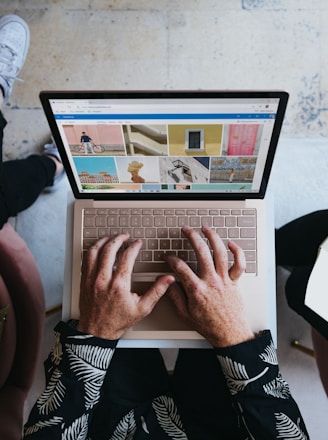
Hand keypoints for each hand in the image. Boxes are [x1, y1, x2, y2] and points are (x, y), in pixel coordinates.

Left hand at [77, 234, 174, 339]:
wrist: (97, 332)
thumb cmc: (118, 322)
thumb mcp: (142, 308)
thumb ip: (157, 291)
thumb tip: (168, 279)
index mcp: (119, 285)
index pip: (127, 257)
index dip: (134, 247)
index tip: (137, 243)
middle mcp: (103, 280)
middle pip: (109, 250)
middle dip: (118, 239)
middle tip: (125, 236)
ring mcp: (91, 280)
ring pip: (94, 252)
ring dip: (103, 241)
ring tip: (111, 238)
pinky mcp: (83, 281)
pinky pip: (85, 260)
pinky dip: (92, 251)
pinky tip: (98, 249)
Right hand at [165, 226, 253, 346]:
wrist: (229, 334)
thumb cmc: (209, 325)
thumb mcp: (185, 314)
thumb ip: (174, 296)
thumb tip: (167, 283)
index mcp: (197, 289)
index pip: (180, 267)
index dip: (171, 259)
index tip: (168, 257)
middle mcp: (211, 281)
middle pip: (201, 252)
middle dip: (192, 237)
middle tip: (186, 230)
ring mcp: (224, 280)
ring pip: (220, 252)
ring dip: (212, 237)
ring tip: (206, 229)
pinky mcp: (235, 282)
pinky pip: (239, 264)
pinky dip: (237, 252)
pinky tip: (231, 244)